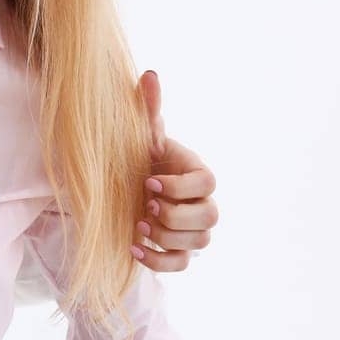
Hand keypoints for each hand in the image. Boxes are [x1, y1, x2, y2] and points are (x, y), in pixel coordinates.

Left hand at [130, 70, 218, 271]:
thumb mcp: (142, 134)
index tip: (149, 182)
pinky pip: (181, 264)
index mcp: (197, 172)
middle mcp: (203, 202)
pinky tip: (133, 248)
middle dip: (176, 214)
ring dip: (167, 236)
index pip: (208, 183)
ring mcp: (194, 229)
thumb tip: (149, 75)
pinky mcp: (179, 251)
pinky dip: (158, 261)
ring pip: (198, 242)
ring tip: (137, 223)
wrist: (128, 186)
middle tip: (146, 205)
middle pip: (210, 217)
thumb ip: (149, 108)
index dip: (181, 186)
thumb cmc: (140, 157)